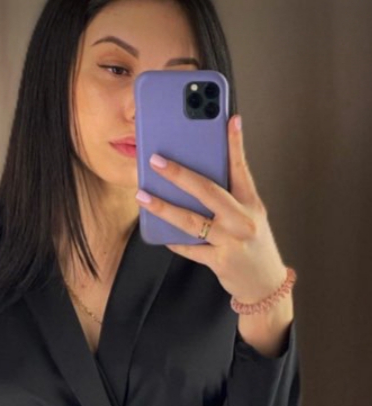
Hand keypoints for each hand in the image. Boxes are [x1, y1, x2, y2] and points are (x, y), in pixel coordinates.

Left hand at [135, 114, 287, 303]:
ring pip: (191, 221)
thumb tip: (198, 177)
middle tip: (156, 160)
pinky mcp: (220, 261)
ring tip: (143, 195)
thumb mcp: (251, 216)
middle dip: (179, 174)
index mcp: (251, 203)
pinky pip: (189, 248)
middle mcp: (242, 220)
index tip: (229, 119)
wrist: (264, 283)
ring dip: (163, 207)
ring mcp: (231, 241)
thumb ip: (230, 197)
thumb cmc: (254, 244)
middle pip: (208, 191)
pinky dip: (173, 240)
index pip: (242, 168)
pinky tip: (159, 232)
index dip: (235, 143)